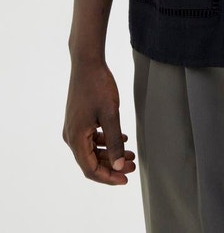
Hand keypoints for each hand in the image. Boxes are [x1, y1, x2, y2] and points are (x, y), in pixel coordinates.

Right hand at [63, 61, 135, 184]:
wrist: (87, 63)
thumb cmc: (98, 86)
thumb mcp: (111, 114)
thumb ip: (115, 141)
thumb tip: (119, 165)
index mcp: (75, 138)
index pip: (90, 169)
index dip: (108, 177)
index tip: (126, 179)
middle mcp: (71, 136)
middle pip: (91, 161)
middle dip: (113, 166)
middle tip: (133, 166)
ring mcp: (74, 128)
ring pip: (92, 150)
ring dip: (111, 154)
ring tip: (131, 154)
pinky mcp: (79, 120)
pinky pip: (91, 138)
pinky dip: (106, 142)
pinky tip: (123, 139)